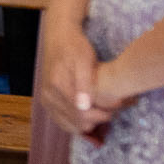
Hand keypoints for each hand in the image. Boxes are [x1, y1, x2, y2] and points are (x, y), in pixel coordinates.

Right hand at [36, 12, 123, 143]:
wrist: (59, 37)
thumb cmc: (75, 47)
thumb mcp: (84, 60)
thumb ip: (84, 83)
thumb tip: (83, 107)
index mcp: (57, 86)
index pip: (80, 114)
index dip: (101, 115)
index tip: (117, 109)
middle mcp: (48, 96)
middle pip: (76, 122)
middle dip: (97, 121)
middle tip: (113, 111)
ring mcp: (46, 100)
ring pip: (69, 126)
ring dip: (88, 125)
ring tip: (103, 114)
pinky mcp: (48, 102)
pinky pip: (63, 122)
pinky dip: (78, 126)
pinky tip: (91, 122)